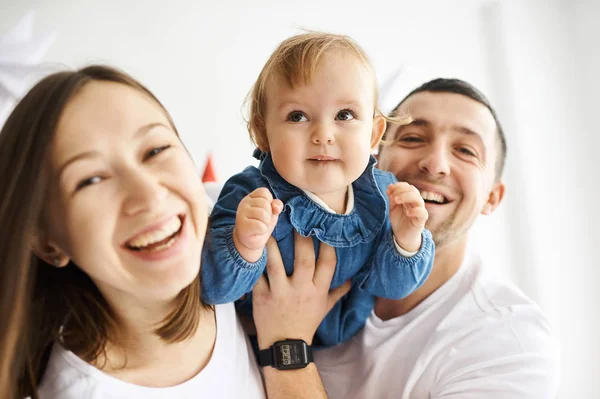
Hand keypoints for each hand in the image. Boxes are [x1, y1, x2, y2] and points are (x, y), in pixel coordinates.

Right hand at [233, 187, 282, 262]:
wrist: (250, 241)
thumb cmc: (260, 224)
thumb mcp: (271, 212)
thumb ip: (276, 206)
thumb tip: (276, 206)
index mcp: (250, 197)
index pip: (264, 192)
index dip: (270, 202)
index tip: (265, 211)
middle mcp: (244, 203)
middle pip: (265, 204)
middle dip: (269, 215)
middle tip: (262, 221)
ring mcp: (241, 214)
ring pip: (263, 214)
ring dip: (266, 223)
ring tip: (260, 226)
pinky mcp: (242, 225)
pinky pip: (261, 226)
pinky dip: (263, 230)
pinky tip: (257, 232)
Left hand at [253, 233, 350, 348]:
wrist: (285, 345)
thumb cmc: (306, 323)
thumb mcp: (325, 308)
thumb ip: (337, 291)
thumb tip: (351, 279)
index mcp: (319, 290)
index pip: (328, 263)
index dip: (328, 244)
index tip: (325, 226)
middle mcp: (302, 289)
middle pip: (305, 259)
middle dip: (303, 237)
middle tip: (298, 216)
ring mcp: (281, 293)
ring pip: (277, 264)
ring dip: (273, 244)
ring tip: (269, 224)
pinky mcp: (262, 297)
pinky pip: (257, 276)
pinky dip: (254, 262)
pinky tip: (251, 246)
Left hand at [387, 182, 427, 252]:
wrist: (402, 236)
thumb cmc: (399, 221)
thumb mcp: (393, 208)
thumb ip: (392, 198)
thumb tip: (389, 187)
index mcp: (409, 198)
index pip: (407, 186)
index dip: (398, 186)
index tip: (388, 190)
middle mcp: (415, 202)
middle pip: (413, 190)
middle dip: (401, 190)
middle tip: (392, 197)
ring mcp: (419, 210)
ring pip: (418, 199)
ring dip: (406, 197)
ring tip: (396, 201)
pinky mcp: (421, 220)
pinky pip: (422, 212)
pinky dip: (415, 210)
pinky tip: (407, 212)